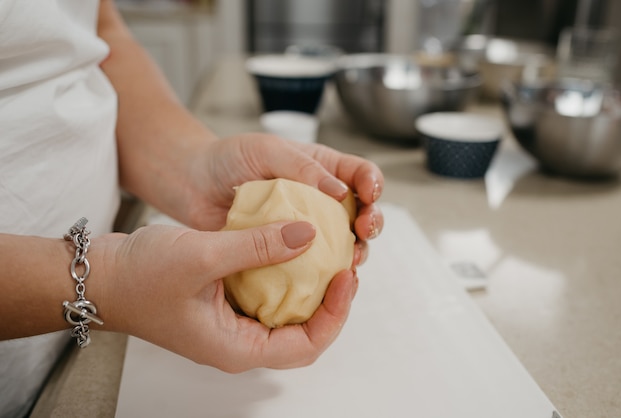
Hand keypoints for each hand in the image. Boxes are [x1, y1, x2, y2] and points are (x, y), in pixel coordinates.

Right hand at [96, 220, 357, 371]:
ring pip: (288, 313)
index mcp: (236, 347)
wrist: (102, 275)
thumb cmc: (139, 276)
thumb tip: (309, 234)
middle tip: (345, 266)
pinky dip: (287, 275)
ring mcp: (233, 323)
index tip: (345, 276)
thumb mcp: (202, 256)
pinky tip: (295, 248)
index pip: (306, 345)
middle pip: (304, 333)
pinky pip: (268, 295)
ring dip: (312, 288)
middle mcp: (239, 341)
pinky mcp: (227, 303)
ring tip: (329, 255)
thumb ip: (257, 246)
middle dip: (330, 303)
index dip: (335, 314)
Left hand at [184, 133, 384, 264]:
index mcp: (322, 169)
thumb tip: (341, 193)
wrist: (193, 185)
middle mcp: (320, 200)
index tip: (368, 195)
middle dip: (371, 221)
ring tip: (350, 258)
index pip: (361, 175)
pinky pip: (314, 265)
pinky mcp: (287, 253)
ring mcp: (305, 228)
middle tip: (363, 229)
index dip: (372, 184)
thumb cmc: (229, 158)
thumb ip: (303, 168)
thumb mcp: (267, 150)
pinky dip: (324, 271)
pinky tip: (325, 277)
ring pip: (344, 243)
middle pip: (361, 213)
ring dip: (354, 250)